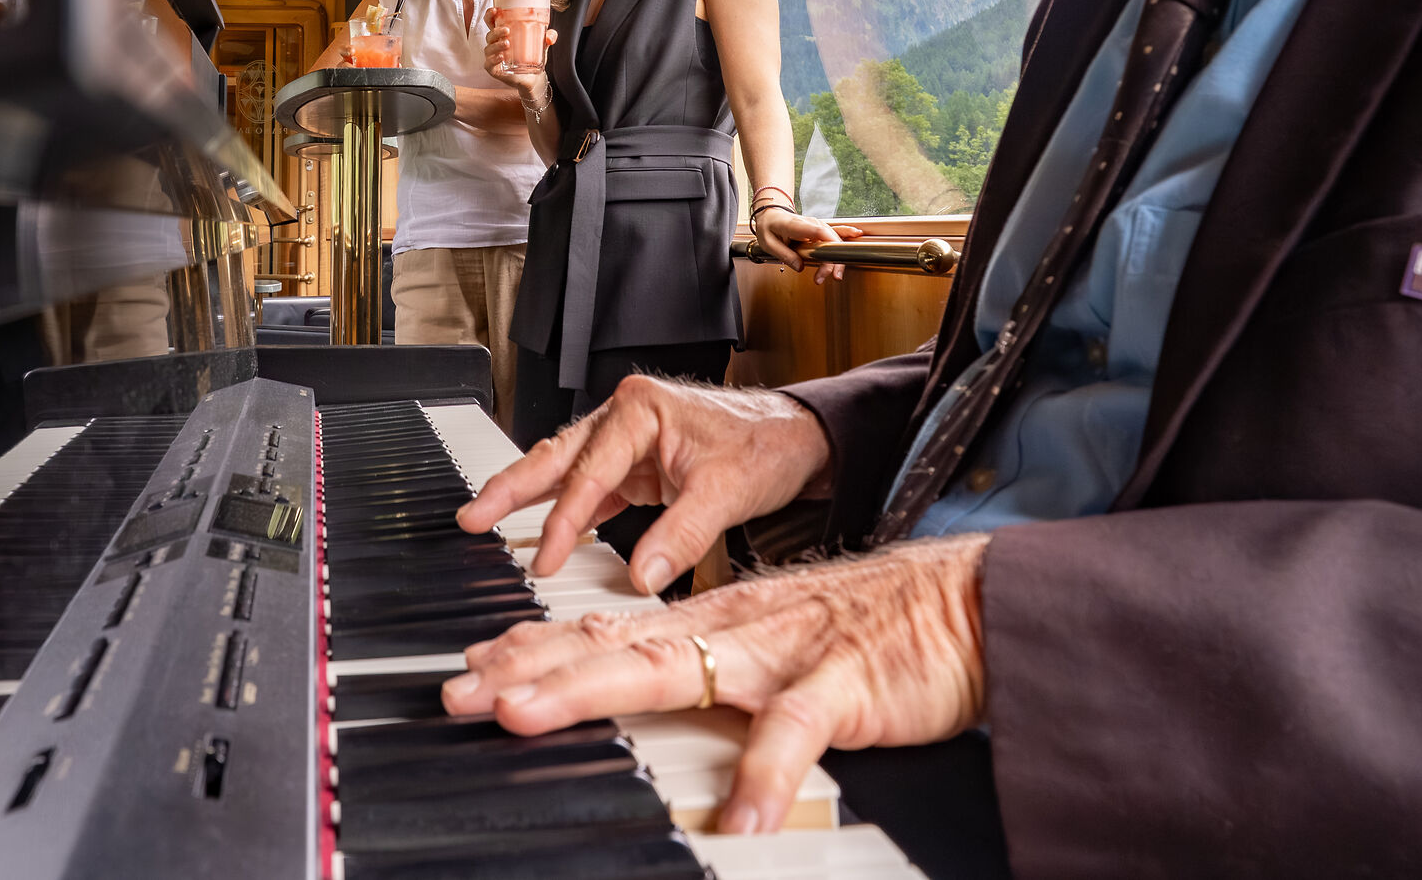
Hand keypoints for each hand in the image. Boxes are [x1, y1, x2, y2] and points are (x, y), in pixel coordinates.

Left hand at [442, 534, 988, 833]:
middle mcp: (730, 630)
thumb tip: (634, 677)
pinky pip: (793, 733)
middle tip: (459, 691)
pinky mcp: (839, 687)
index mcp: (712, 624)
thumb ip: (703, 663)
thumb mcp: (766, 642)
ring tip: (528, 715)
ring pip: (671, 668)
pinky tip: (738, 820)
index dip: (533, 648)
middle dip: (528, 669)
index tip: (469, 665)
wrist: (962, 601)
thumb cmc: (866, 631)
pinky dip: (765, 776)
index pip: (604, 632)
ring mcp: (779, 655)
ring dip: (591, 690)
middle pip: (610, 647)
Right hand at [456, 376, 833, 594]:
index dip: (564, 519)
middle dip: (509, 486)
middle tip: (471, 516)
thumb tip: (639, 579)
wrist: (801, 438)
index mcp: (640, 408)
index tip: (546, 559)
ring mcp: (627, 438)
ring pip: (564, 469)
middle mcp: (625, 415)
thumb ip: (680, 537)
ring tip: (484, 518)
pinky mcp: (635, 463)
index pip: (590, 471)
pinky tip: (541, 530)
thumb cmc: (767, 445)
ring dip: (526, 495)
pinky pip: (589, 486)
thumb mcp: (726, 492)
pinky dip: (563, 508)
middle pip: (555, 455)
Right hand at [482, 19, 554, 102]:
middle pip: (490, 35)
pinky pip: (489, 63)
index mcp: (502, 35)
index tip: (495, 10)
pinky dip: (493, 59)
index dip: (489, 15)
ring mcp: (493, 57)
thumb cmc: (532, 57)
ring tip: (507, 43)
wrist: (533, 78)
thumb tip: (550, 36)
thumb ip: (548, 37)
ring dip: (496, 45)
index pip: (491, 22)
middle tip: (507, 30)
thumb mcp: (541, 44)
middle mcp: (495, 45)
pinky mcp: (493, 69)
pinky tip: (501, 57)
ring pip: (488, 48)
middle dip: (496, 31)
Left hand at [749, 205, 857, 272]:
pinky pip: (834, 232)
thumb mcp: (768, 243)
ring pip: (833, 238)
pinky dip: (845, 234)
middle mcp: (809, 223)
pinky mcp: (819, 229)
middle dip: (832, 259)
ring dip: (839, 255)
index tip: (831, 258)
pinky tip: (856, 234)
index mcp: (794, 225)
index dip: (827, 243)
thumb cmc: (769, 226)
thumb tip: (799, 266)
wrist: (770, 214)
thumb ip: (784, 254)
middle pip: (828, 239)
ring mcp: (816, 225)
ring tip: (837, 274)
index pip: (815, 231)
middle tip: (828, 276)